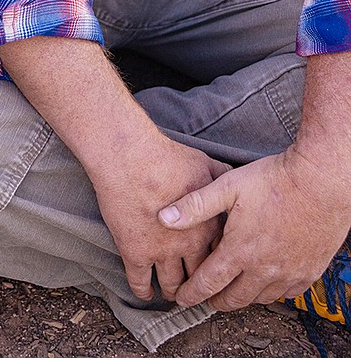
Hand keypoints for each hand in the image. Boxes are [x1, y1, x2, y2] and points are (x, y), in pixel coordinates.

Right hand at [91, 132, 228, 302]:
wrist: (128, 156)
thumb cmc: (165, 156)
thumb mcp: (203, 162)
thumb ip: (221, 177)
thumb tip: (233, 181)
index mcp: (207, 226)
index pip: (219, 258)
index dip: (217, 266)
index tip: (215, 270)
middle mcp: (188, 245)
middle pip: (199, 278)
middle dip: (199, 287)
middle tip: (197, 291)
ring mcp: (161, 251)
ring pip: (171, 285)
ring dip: (174, 292)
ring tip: (174, 294)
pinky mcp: (135, 252)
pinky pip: (140, 282)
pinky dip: (144, 292)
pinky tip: (146, 293)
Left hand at [159, 147, 350, 310]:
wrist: (319, 183)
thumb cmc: (274, 181)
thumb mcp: (227, 186)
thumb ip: (195, 206)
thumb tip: (163, 218)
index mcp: (240, 250)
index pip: (209, 283)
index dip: (192, 293)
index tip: (182, 298)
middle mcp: (263, 269)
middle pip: (233, 298)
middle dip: (215, 301)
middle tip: (205, 298)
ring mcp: (288, 274)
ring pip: (259, 298)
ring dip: (242, 297)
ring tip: (232, 289)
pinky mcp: (307, 273)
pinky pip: (285, 294)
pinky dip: (270, 292)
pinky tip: (264, 282)